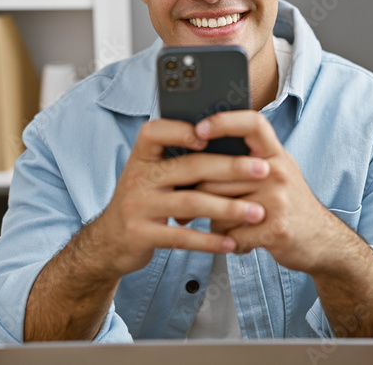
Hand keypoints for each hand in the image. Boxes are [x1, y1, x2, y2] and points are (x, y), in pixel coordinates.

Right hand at [93, 118, 269, 277]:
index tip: (208, 134)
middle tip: (263, 170)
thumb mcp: (152, 174)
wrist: (109, 242)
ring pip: (190, 202)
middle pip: (188, 167)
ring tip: (257, 212)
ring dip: (228, 208)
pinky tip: (230, 242)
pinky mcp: (142, 235)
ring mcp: (137, 207)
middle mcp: (137, 178)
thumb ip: (179, 160)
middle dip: (230, 168)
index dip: (180, 130)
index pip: (155, 132)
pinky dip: (209, 240)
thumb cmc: (144, 201)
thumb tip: (227, 142)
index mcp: (141, 157)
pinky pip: (181, 238)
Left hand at [193, 111, 352, 275]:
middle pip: (217, 175)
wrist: (323, 241)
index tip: (198, 130)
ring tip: (229, 224)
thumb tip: (199, 152)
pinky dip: (229, 242)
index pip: (252, 124)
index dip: (223, 122)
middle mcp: (278, 173)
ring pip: (218, 207)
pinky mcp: (275, 229)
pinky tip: (242, 240)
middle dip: (201, 195)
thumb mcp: (278, 172)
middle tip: (192, 206)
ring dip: (216, 221)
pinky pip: (230, 234)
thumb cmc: (290, 205)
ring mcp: (278, 200)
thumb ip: (249, 160)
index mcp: (277, 155)